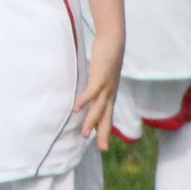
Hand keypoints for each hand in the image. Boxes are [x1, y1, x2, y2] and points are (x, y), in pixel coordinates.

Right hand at [73, 33, 123, 152]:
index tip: (102, 144)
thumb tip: (90, 92)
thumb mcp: (102, 75)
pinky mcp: (100, 77)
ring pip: (99, 108)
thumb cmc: (107, 57)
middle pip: (107, 116)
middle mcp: (110, 93)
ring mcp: (106, 86)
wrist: (114, 41)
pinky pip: (91, 92)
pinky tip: (76, 109)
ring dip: (91, 122)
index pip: (108, 115)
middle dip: (103, 133)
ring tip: (84, 135)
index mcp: (110, 93)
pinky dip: (84, 101)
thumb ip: (97, 84)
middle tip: (102, 148)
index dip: (105, 129)